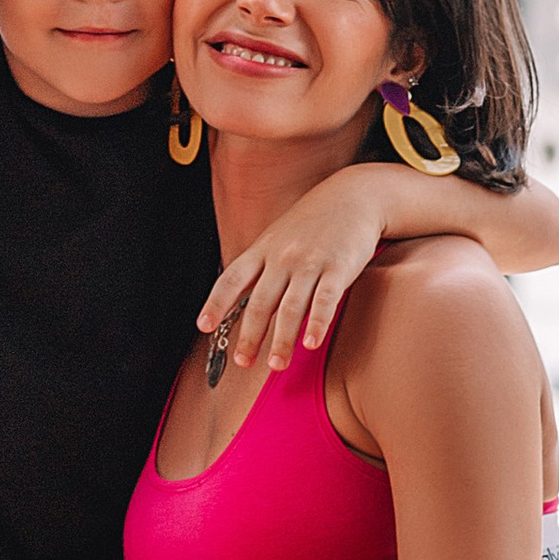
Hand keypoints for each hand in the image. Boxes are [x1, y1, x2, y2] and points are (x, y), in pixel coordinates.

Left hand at [198, 172, 390, 371]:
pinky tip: (311, 343)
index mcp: (263, 250)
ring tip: (276, 364)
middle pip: (260, 302)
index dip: (216, 303)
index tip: (204, 326)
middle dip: (250, 335)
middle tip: (244, 362)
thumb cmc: (313, 223)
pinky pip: (325, 300)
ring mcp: (309, 262)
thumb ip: (262, 270)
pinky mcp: (338, 267)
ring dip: (282, 339)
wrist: (354, 195)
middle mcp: (282, 257)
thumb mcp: (278, 238)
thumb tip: (247, 308)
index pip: (231, 279)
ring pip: (290, 307)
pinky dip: (316, 323)